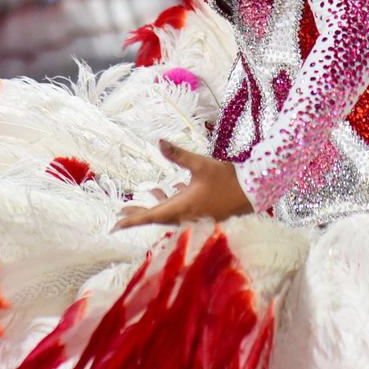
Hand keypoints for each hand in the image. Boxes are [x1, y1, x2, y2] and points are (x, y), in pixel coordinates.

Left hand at [113, 140, 254, 228]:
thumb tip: (160, 142)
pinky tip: (170, 190)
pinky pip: (179, 210)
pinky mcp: (202, 213)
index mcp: (181, 207)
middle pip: (155, 217)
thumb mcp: (201, 164)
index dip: (132, 220)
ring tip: (137, 204)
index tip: (116, 225)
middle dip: (138, 215)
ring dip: (152, 208)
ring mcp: (194, 216)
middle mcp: (185, 215)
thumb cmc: (227, 179)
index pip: (150, 216)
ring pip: (167, 214)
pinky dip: (170, 202)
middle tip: (120, 216)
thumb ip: (179, 155)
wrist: (253, 192)